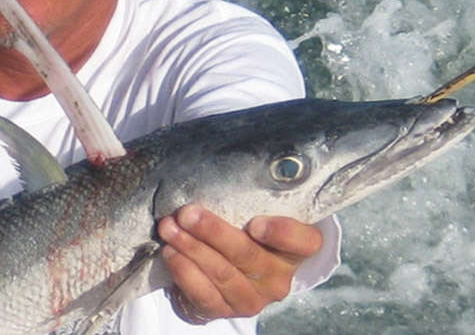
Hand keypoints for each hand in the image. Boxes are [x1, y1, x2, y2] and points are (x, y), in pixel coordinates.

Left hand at [155, 205, 322, 324]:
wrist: (229, 275)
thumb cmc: (245, 231)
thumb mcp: (256, 213)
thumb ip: (251, 198)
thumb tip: (221, 164)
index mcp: (296, 250)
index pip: (304, 242)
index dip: (282, 234)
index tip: (254, 223)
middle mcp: (279, 278)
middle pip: (248, 255)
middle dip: (214, 232)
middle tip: (187, 213)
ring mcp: (254, 298)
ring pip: (222, 273)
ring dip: (191, 249)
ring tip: (169, 228)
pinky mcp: (227, 310)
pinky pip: (204, 294)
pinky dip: (185, 272)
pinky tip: (171, 253)